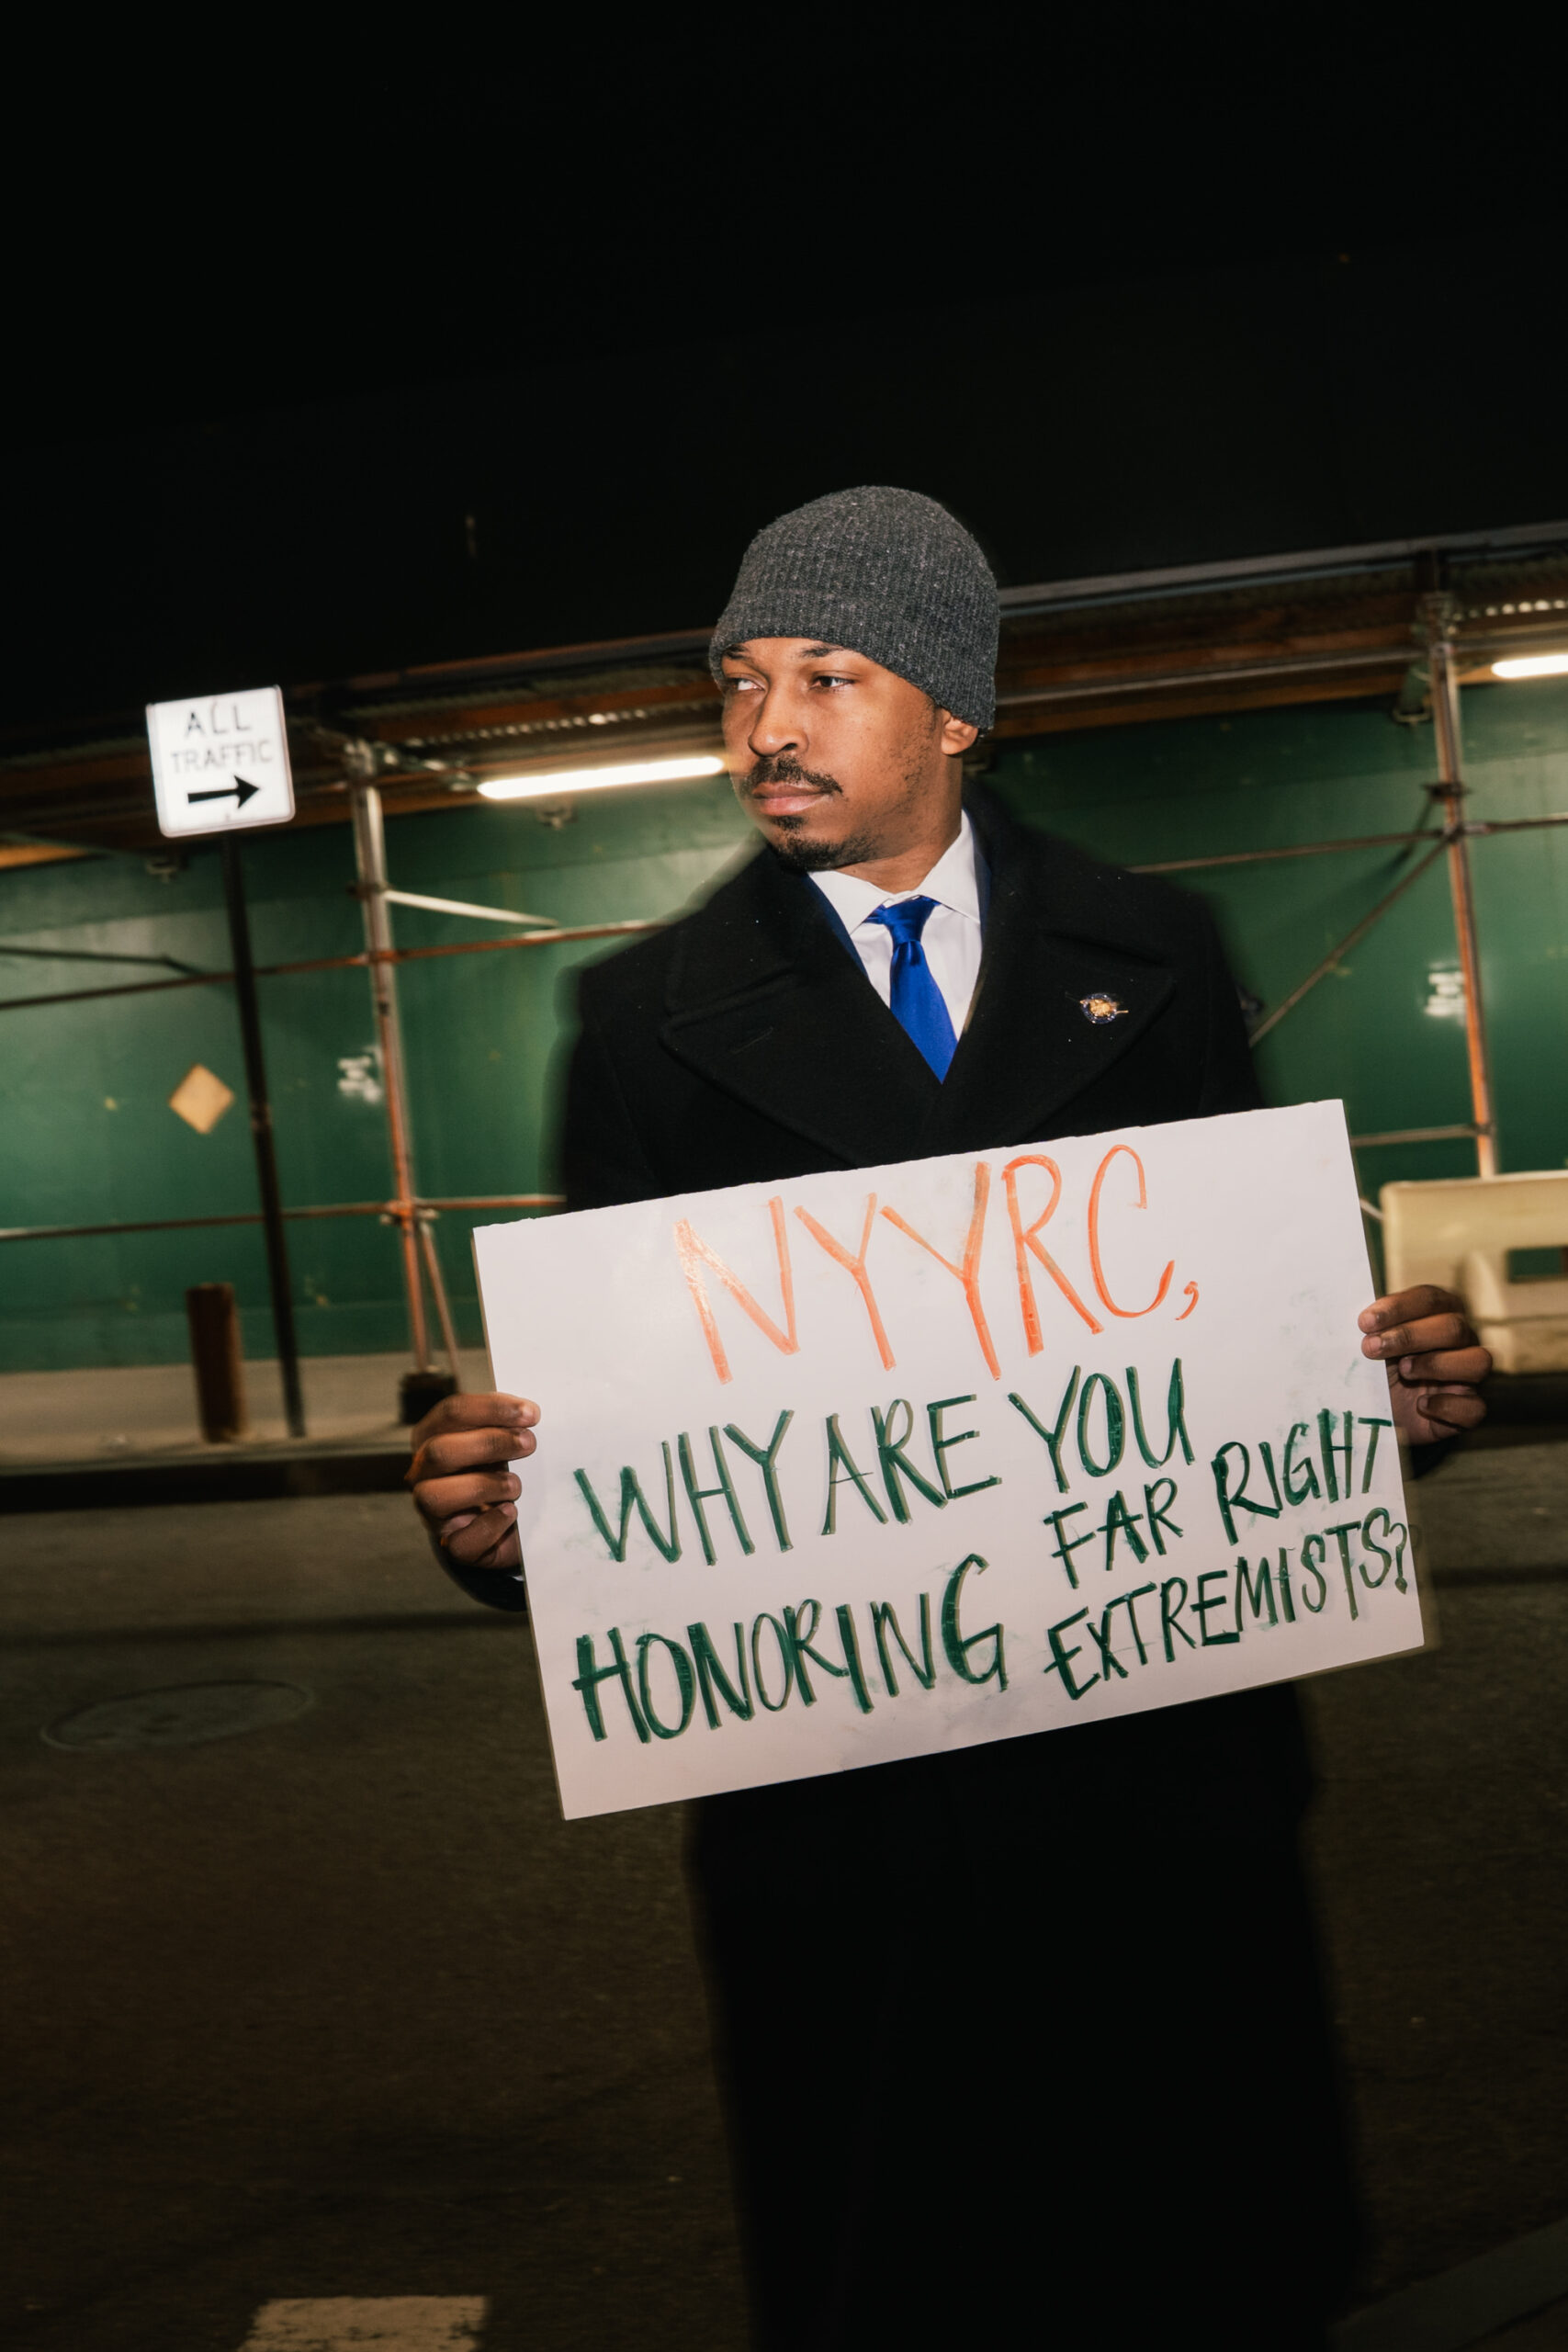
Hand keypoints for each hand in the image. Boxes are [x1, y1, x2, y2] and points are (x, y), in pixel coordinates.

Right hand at [407, 1391, 538, 1572]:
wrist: (505, 1525)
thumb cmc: (498, 1473)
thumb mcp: (499, 1444)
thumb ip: (505, 1425)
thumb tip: (526, 1413)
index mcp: (432, 1437)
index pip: (451, 1413)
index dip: (491, 1409)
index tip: (530, 1413)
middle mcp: (422, 1474)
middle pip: (439, 1451)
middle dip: (489, 1443)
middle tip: (529, 1444)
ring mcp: (432, 1513)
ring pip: (435, 1496)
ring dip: (484, 1485)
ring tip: (515, 1485)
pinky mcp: (451, 1546)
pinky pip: (460, 1542)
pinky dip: (489, 1525)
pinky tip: (511, 1513)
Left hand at [1358, 1286, 1490, 1443]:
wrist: (1377, 1415)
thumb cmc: (1374, 1370)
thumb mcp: (1368, 1345)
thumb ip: (1368, 1327)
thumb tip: (1349, 1311)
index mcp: (1438, 1315)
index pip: (1431, 1299)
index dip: (1399, 1307)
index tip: (1364, 1322)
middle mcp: (1460, 1342)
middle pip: (1454, 1327)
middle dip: (1409, 1336)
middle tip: (1371, 1348)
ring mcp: (1468, 1377)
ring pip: (1478, 1361)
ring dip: (1436, 1364)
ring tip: (1403, 1371)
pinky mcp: (1467, 1410)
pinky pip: (1476, 1407)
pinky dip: (1448, 1405)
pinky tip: (1421, 1404)